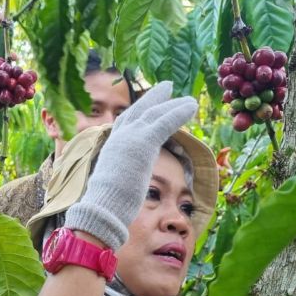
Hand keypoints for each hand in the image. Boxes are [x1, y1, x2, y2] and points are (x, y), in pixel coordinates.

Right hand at [65, 82, 196, 249]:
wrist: (103, 207)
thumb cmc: (108, 205)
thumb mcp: (114, 184)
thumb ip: (121, 177)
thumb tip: (123, 187)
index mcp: (112, 146)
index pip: (125, 122)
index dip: (138, 111)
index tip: (148, 104)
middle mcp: (119, 137)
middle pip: (139, 110)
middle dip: (154, 98)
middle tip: (167, 87)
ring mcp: (130, 138)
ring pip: (155, 114)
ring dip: (173, 105)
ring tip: (189, 99)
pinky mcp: (144, 143)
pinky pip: (165, 122)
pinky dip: (179, 112)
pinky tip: (192, 106)